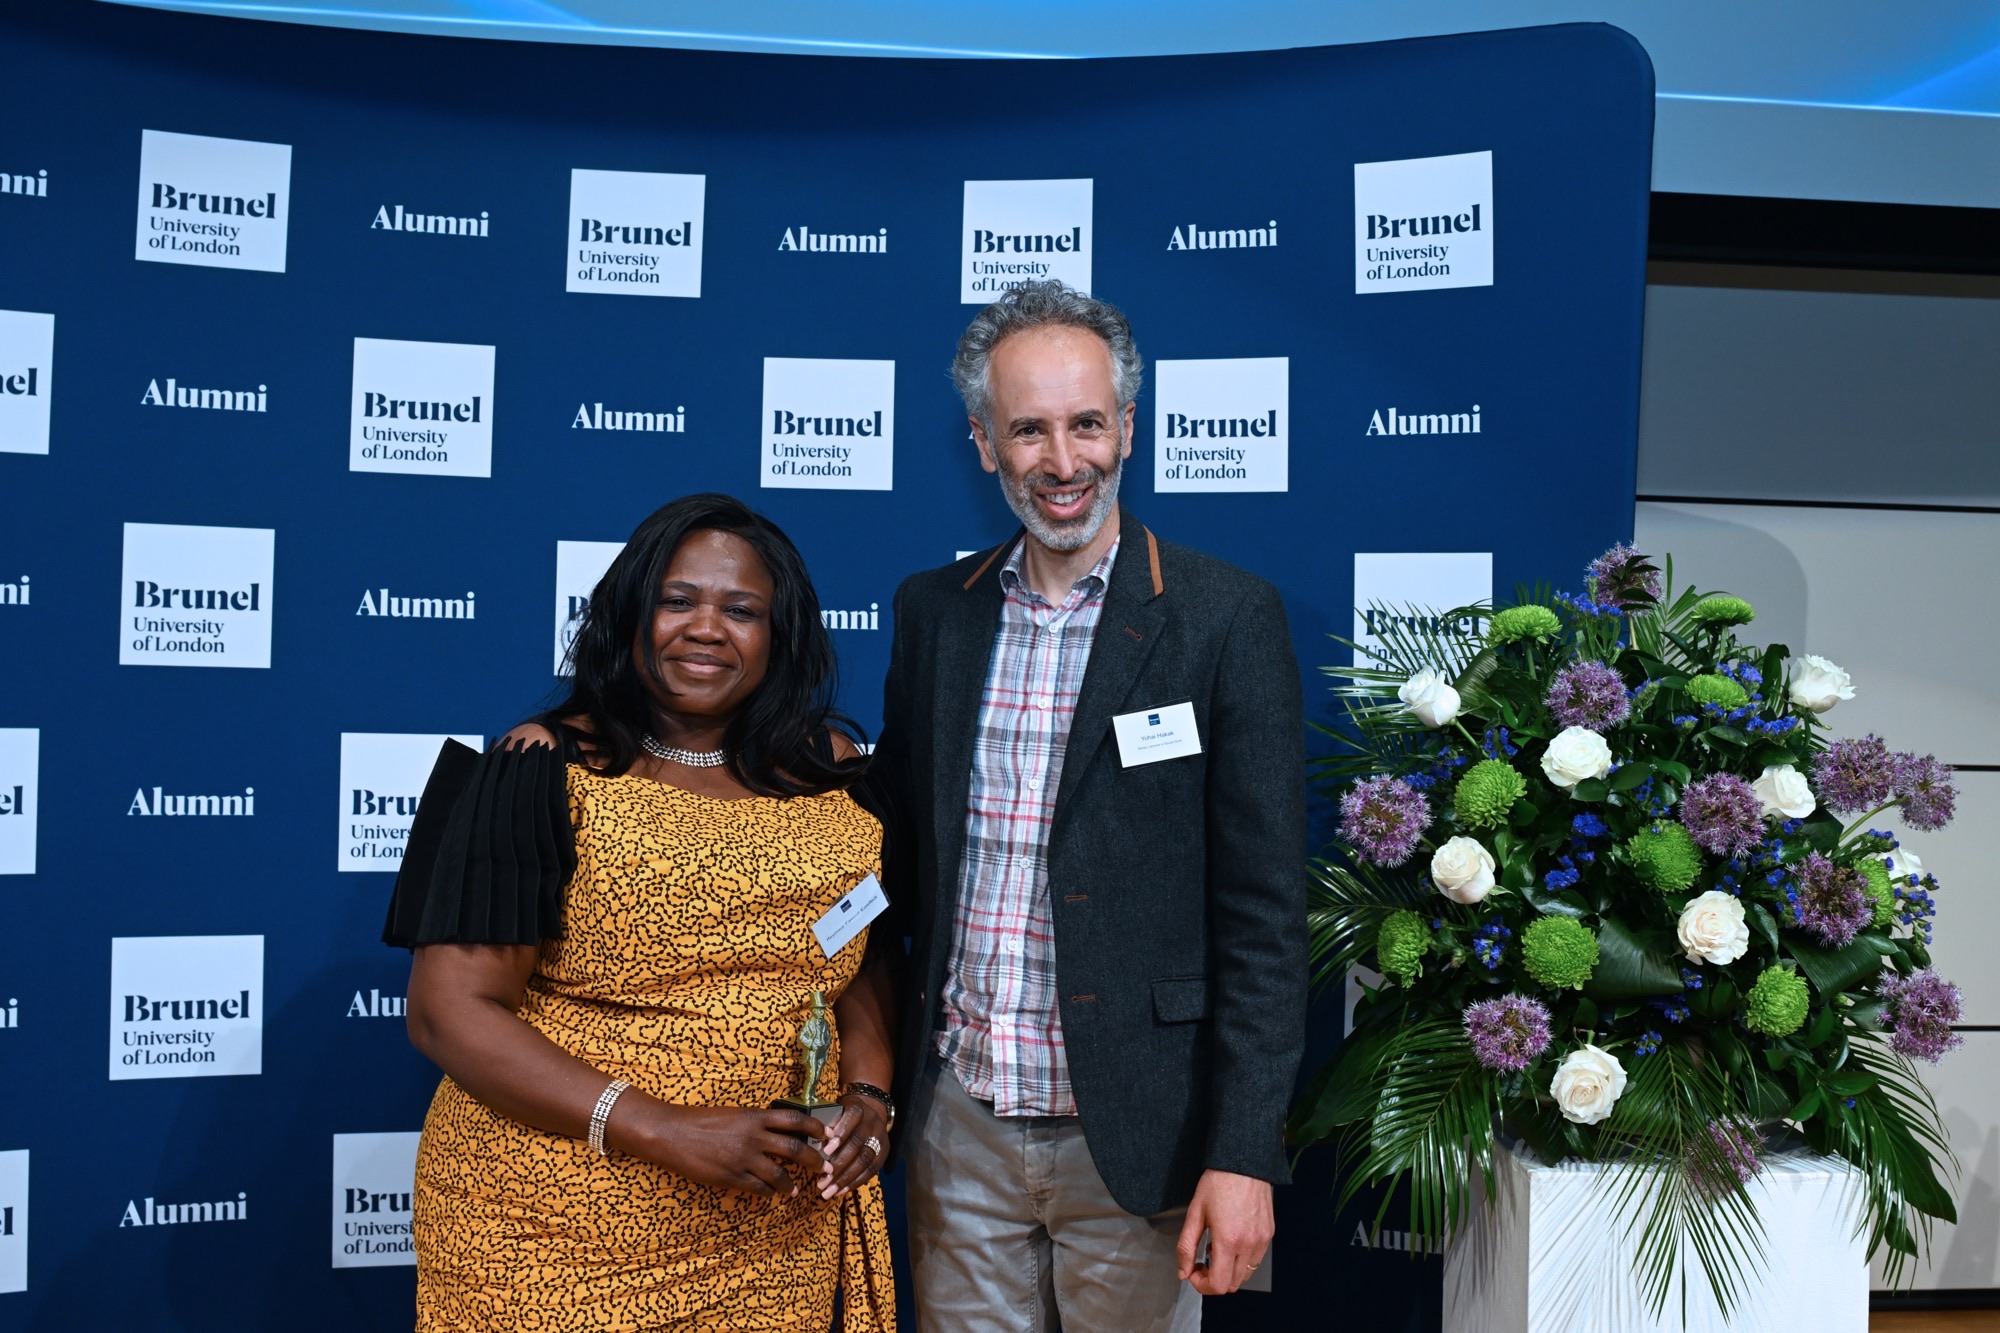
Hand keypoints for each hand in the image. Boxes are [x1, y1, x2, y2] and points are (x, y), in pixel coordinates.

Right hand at [625, 1103, 828, 1196]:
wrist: (672, 1133)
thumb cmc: (701, 1121)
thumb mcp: (733, 1114)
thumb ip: (756, 1122)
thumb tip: (778, 1130)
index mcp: (755, 1117)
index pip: (795, 1120)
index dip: (815, 1128)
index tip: (828, 1135)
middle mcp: (754, 1137)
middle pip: (795, 1149)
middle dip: (814, 1160)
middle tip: (826, 1168)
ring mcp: (743, 1159)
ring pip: (780, 1175)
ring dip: (791, 1184)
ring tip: (797, 1189)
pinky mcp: (731, 1178)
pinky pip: (758, 1189)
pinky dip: (769, 1192)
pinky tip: (772, 1194)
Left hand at [815, 1093, 890, 1199]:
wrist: (872, 1110)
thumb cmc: (844, 1114)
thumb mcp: (836, 1111)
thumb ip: (826, 1124)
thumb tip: (810, 1144)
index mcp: (858, 1108)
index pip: (851, 1119)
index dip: (840, 1134)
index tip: (825, 1151)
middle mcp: (872, 1122)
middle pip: (856, 1145)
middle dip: (838, 1165)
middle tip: (821, 1182)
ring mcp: (880, 1138)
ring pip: (864, 1160)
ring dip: (845, 1178)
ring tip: (828, 1192)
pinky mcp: (884, 1152)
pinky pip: (871, 1170)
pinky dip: (855, 1182)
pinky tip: (840, 1190)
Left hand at [1176, 1170, 1273, 1295]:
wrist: (1243, 1163)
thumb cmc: (1218, 1183)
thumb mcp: (1195, 1213)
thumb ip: (1186, 1246)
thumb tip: (1183, 1272)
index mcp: (1228, 1240)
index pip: (1218, 1285)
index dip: (1201, 1286)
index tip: (1193, 1272)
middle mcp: (1248, 1244)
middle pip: (1232, 1285)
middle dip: (1213, 1279)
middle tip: (1201, 1261)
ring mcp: (1261, 1241)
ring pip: (1245, 1275)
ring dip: (1228, 1271)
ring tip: (1216, 1248)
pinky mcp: (1269, 1234)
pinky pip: (1255, 1260)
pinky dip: (1241, 1260)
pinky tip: (1231, 1241)